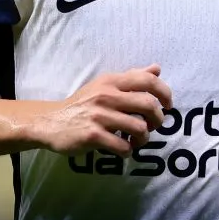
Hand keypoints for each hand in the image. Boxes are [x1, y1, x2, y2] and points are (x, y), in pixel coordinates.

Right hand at [35, 64, 173, 156]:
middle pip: (149, 105)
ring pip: (139, 128)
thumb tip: (157, 68)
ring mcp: (100, 116)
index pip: (148, 80)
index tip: (167, 105)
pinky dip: (128, 151)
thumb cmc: (84, 104)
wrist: (51, 122)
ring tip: (137, 140)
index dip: (165, 92)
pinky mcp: (92, 136)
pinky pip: (123, 146)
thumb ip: (132, 77)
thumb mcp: (105, 85)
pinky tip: (123, 149)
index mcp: (112, 81)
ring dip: (144, 138)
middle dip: (158, 119)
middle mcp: (107, 96)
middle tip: (154, 126)